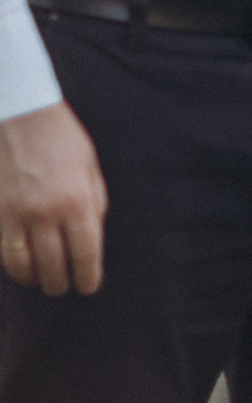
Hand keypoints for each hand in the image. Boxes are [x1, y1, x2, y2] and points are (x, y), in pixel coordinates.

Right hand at [0, 103, 107, 295]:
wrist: (21, 114)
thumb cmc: (62, 140)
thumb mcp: (90, 170)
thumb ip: (93, 205)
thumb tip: (91, 239)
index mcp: (76, 201)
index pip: (85, 253)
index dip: (88, 276)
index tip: (88, 287)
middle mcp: (44, 212)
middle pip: (52, 264)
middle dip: (59, 283)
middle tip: (62, 288)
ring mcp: (12, 213)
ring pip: (20, 264)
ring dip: (31, 278)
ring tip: (40, 281)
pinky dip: (8, 262)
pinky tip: (18, 264)